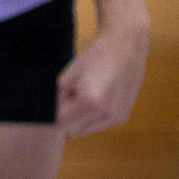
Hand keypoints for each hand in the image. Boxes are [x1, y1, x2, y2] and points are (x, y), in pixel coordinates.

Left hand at [58, 20, 148, 135]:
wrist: (124, 49)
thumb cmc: (94, 58)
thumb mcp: (68, 76)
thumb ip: (58, 99)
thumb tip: (54, 114)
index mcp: (90, 103)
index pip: (62, 124)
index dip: (55, 114)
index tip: (56, 102)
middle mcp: (106, 115)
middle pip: (74, 130)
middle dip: (68, 117)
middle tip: (71, 96)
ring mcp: (116, 118)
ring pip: (87, 129)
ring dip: (81, 118)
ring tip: (85, 95)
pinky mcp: (123, 116)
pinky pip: (100, 124)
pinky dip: (94, 116)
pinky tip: (98, 96)